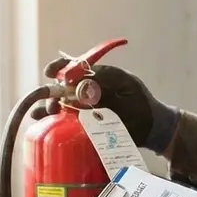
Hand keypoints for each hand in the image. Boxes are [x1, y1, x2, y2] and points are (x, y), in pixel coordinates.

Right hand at [29, 57, 179, 153]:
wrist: (151, 127)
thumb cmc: (139, 102)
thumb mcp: (124, 84)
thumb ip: (102, 80)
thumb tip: (76, 83)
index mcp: (93, 77)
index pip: (70, 68)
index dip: (57, 68)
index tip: (49, 73)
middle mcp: (84, 92)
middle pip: (58, 88)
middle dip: (50, 93)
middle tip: (53, 103)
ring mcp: (82, 111)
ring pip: (57, 106)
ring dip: (48, 108)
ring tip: (47, 113)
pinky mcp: (83, 129)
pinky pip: (63, 124)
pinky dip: (52, 123)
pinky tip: (45, 123)